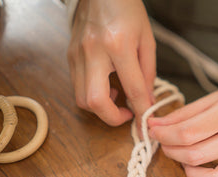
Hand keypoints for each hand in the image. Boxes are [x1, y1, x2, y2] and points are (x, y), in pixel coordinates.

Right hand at [68, 0, 155, 125]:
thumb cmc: (128, 10)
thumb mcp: (147, 39)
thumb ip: (148, 72)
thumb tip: (147, 100)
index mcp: (119, 44)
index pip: (133, 88)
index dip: (142, 111)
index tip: (145, 125)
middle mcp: (94, 51)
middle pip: (95, 101)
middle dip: (112, 118)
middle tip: (127, 114)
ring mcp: (77, 54)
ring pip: (81, 98)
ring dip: (101, 107)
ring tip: (117, 95)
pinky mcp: (69, 56)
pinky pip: (78, 86)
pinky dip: (93, 94)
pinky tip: (106, 84)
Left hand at [148, 75, 217, 176]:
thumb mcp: (216, 96)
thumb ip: (184, 113)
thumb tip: (153, 125)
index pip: (188, 132)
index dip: (164, 135)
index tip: (154, 132)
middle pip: (197, 155)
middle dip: (172, 152)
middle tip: (167, 144)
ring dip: (192, 175)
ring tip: (186, 163)